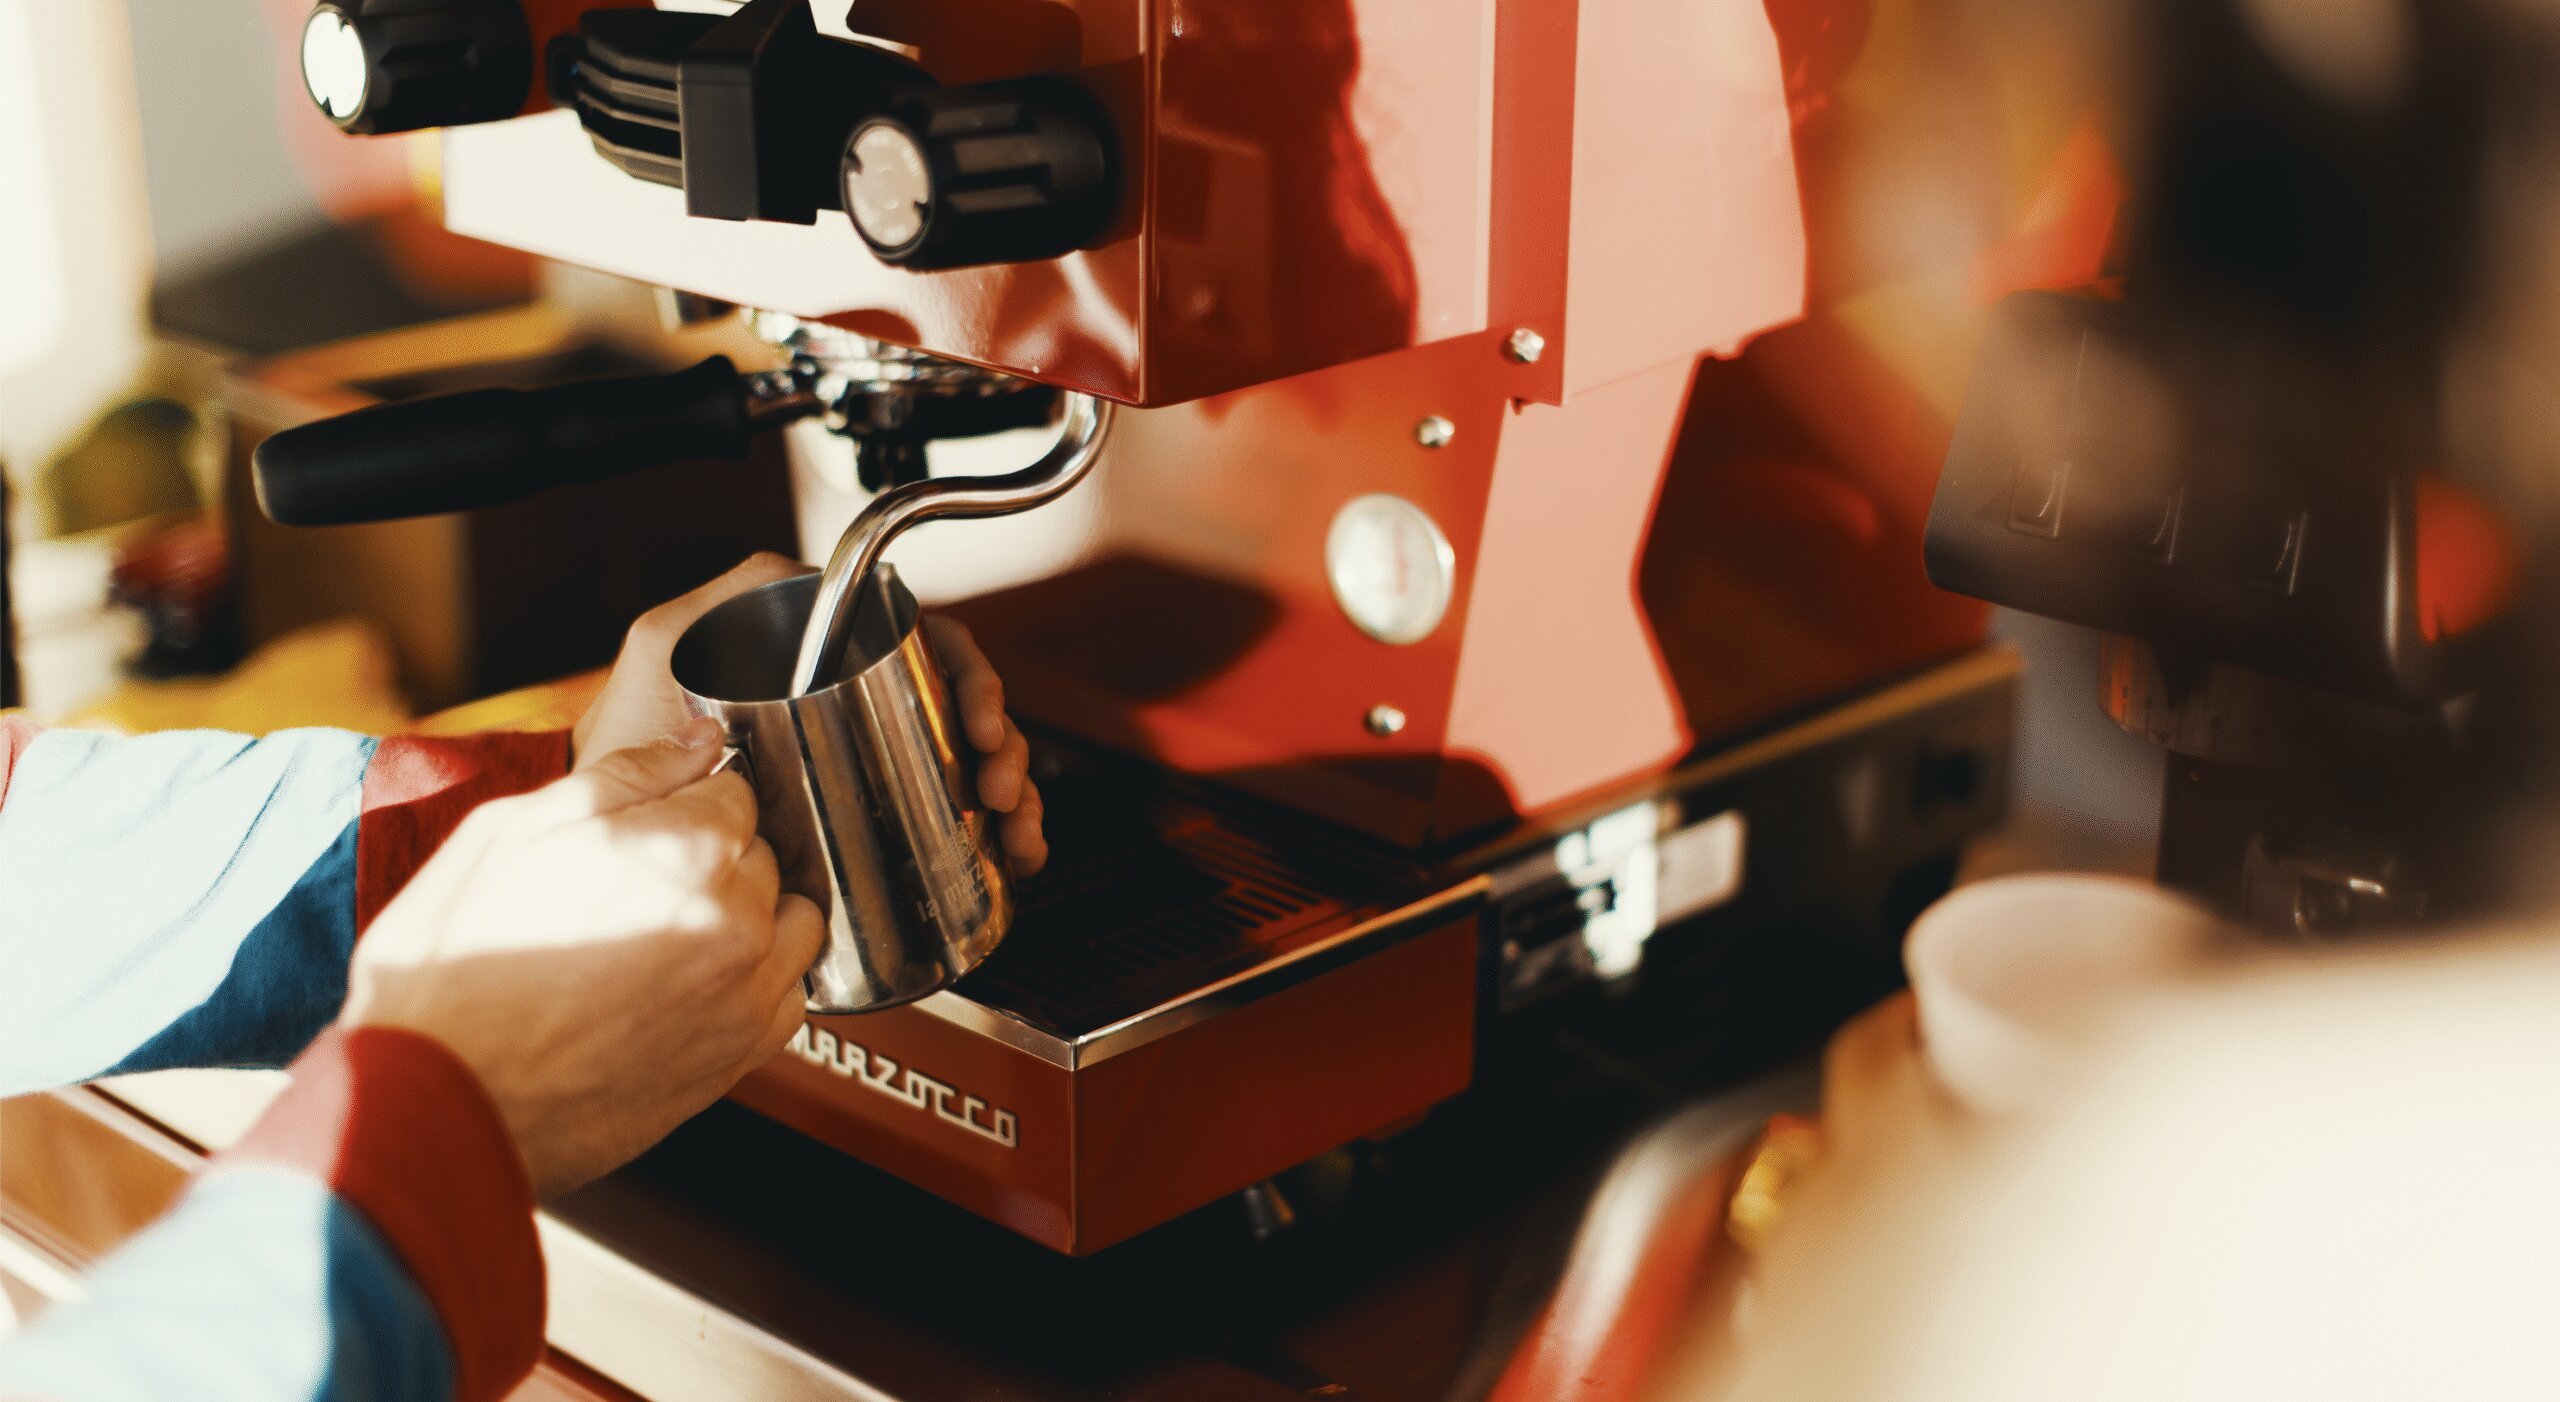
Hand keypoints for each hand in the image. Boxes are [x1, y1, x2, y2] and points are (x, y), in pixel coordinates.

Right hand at [342, 719, 824, 1196]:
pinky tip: (695, 985)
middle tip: (636, 885)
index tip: (652, 824)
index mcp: (684, 849)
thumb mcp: (510, 834)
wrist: (437, 1101)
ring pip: (791, 921)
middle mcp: (732, 919)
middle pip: (761, 853)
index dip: (687, 800)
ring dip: (751, 913)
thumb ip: (623, 776)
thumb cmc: (451, 974)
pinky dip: (758, 981)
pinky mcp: (739, 1056)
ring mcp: (743, 993)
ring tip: (672, 931)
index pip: (734, 789)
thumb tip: (695, 742)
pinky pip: (790, 996)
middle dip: (712, 856)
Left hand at [575, 552, 1047, 875]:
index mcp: (820, 649)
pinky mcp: (869, 801)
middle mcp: (850, 690)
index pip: (919, 639)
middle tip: (1001, 780)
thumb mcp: (662, 655)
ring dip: (1009, 784)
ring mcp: (864, 745)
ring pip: (965, 750)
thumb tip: (787, 581)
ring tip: (1013, 827)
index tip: (979, 721)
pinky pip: (950, 802)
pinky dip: (995, 824)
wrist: (619, 837)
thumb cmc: (632, 740)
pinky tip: (1013, 852)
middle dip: (1000, 740)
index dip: (966, 675)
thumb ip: (710, 607)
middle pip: (957, 698)